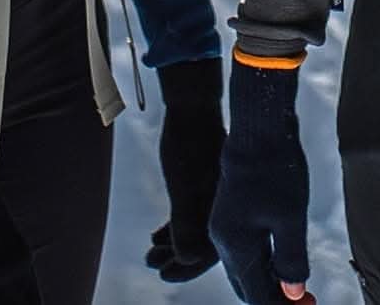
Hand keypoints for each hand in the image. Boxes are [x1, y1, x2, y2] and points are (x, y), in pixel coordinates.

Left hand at [145, 57, 224, 282]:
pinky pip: (192, 213)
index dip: (188, 269)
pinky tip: (156, 235)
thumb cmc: (188, 145)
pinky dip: (175, 227)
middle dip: (178, 259)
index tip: (164, 275)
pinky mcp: (205, 180)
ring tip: (150, 253)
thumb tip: (187, 260)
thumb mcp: (184, 187)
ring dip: (173, 244)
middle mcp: (227, 204)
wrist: (192, 105)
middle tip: (153, 265)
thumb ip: (187, 224)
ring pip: (196, 229)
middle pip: (204, 243)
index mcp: (229, 209)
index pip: (212, 252)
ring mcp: (217, 192)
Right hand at [209, 56, 312, 303]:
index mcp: (235, 246)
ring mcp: (224, 224)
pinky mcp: (230, 211)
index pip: (256, 294)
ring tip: (297, 281)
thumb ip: (291, 260)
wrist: (259, 127)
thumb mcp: (291, 219)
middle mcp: (223, 240)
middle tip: (304, 299)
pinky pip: (244, 248)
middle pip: (247, 284)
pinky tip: (281, 254)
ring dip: (269, 278)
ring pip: (245, 267)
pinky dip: (263, 259)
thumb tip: (293, 293)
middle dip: (274, 296)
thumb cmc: (277, 171)